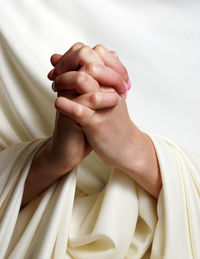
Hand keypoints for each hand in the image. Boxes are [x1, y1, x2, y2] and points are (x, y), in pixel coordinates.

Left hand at [52, 45, 160, 197]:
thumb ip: (84, 75)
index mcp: (115, 80)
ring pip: (83, 80)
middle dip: (66, 64)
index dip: (75, 54)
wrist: (127, 147)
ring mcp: (105, 105)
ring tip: (55, 87)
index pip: (96, 51)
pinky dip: (67, 104)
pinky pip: (81, 110)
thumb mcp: (104, 95)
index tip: (62, 66)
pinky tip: (58, 103)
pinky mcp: (98, 124)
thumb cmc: (112, 120)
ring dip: (63, 80)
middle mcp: (112, 89)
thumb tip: (55, 56)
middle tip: (55, 75)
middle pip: (89, 60)